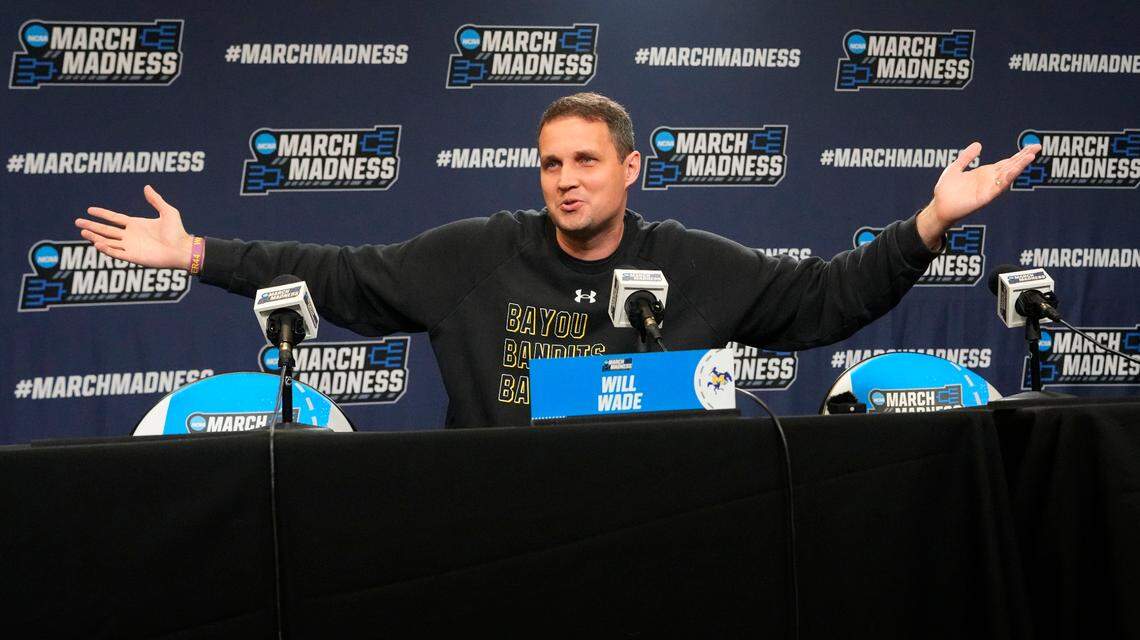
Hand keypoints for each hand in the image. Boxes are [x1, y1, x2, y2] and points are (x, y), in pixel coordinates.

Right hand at [75, 185, 194, 269]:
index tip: (89, 210)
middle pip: (106, 230)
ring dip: (95, 238)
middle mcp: (131, 236)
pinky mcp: (134, 257)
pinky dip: (106, 249)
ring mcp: (131, 247)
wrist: (182, 248)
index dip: (102, 214)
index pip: (114, 218)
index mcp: (136, 224)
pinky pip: (117, 253)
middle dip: (92, 226)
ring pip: (108, 242)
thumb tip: (146, 187)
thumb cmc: (178, 232)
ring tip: (83, 232)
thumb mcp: (167, 212)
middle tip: (77, 222)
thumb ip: (156, 200)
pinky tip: (97, 244)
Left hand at [916, 141, 1040, 248]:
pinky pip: (998, 187)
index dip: (1018, 155)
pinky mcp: (984, 197)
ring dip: (1019, 166)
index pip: (1006, 162)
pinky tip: (1014, 170)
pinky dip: (1006, 179)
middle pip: (1011, 167)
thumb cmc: (946, 190)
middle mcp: (990, 181)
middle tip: (1037, 146)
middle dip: (1023, 157)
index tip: (1032, 146)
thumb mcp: (956, 168)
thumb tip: (978, 144)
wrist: (938, 206)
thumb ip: (966, 157)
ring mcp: (989, 189)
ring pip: (1007, 176)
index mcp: (985, 173)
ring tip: (1030, 156)